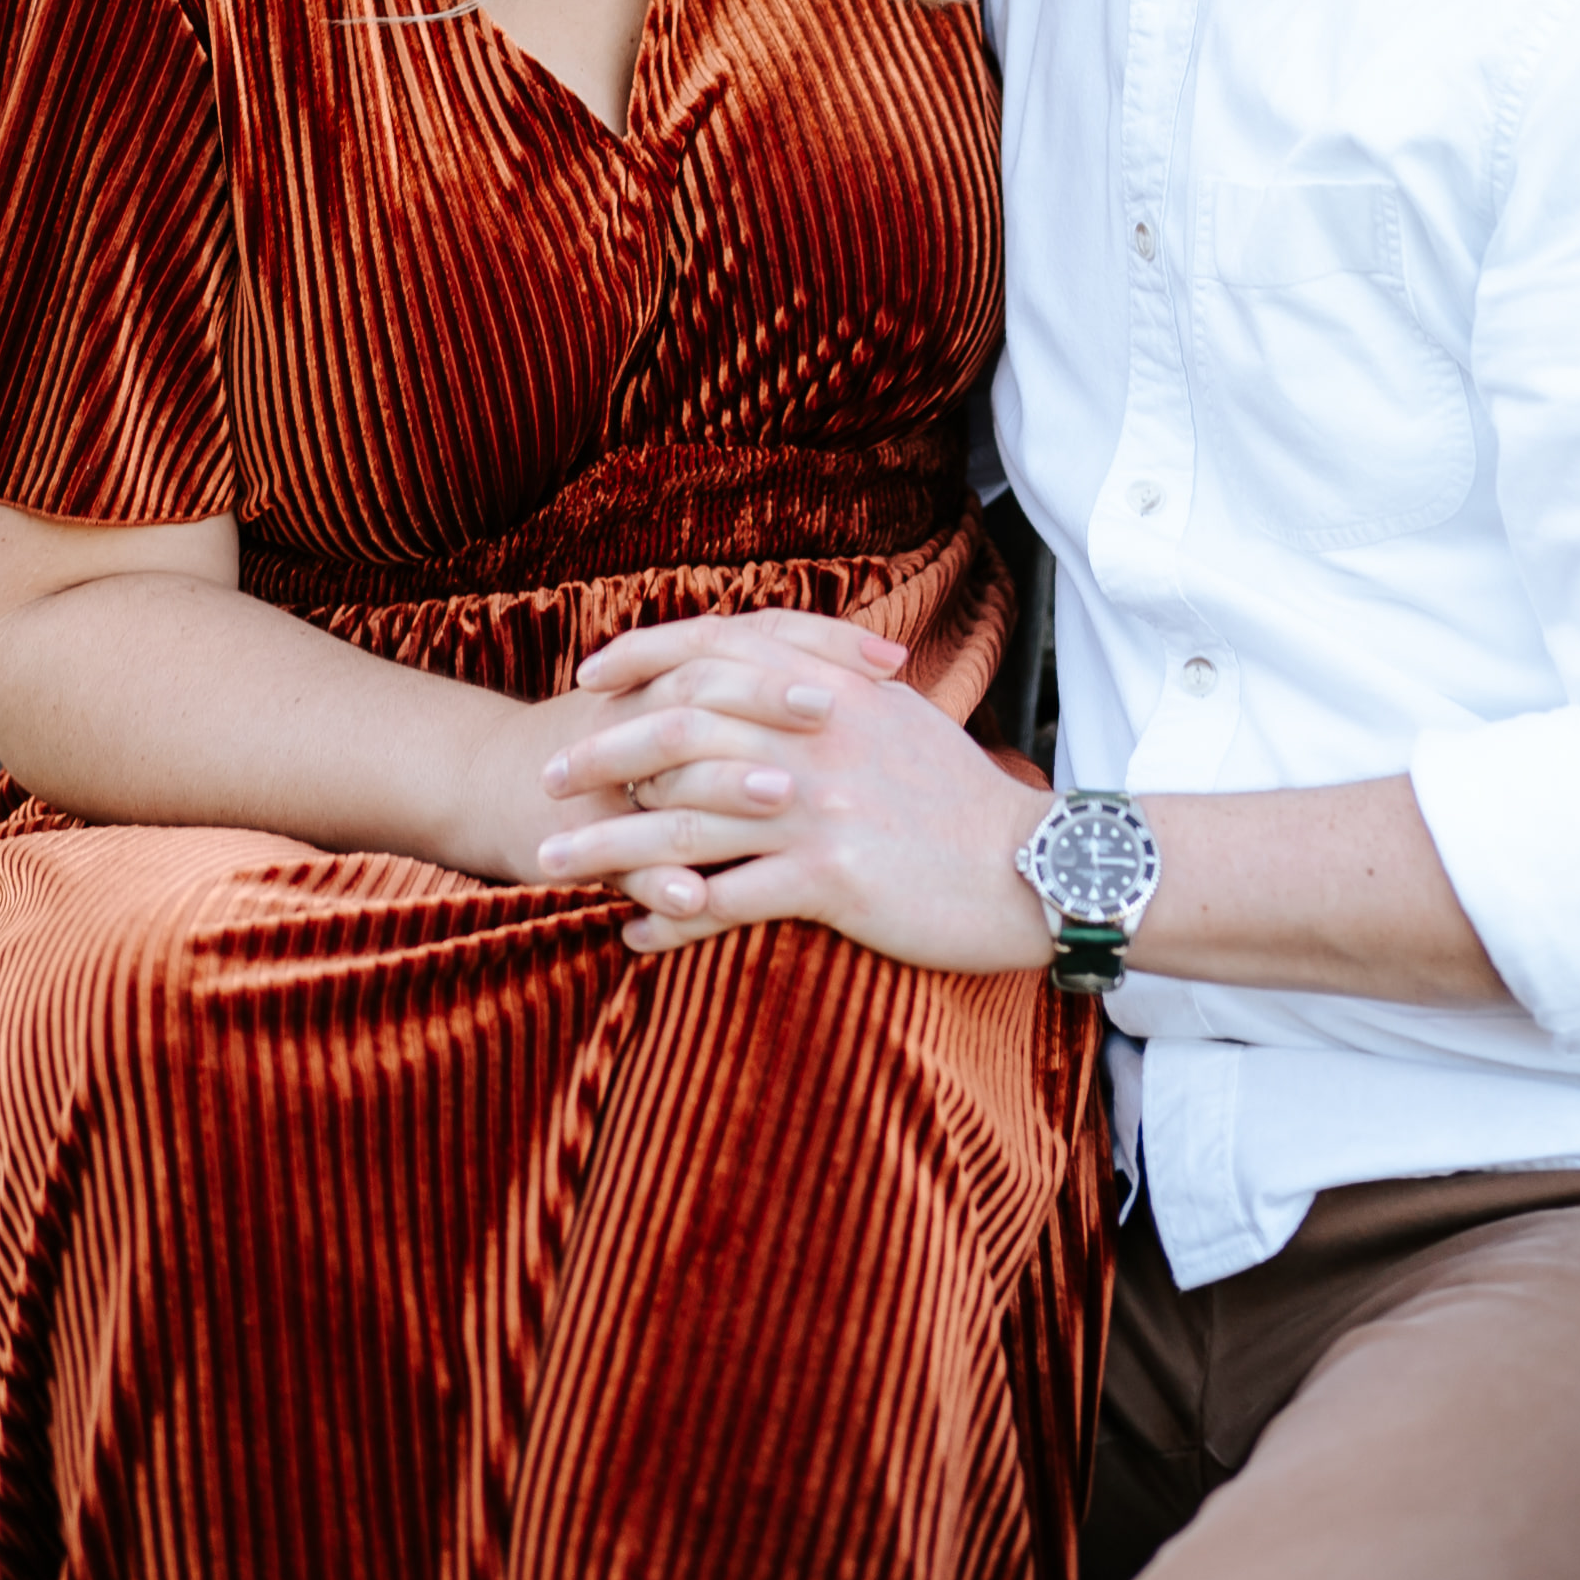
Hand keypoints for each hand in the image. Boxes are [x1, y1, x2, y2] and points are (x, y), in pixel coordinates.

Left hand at [537, 606, 1043, 974]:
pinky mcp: (830, 876)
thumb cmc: (958, 799)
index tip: (588, 679)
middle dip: (600, 756)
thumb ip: (829, 684)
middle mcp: (815, 735)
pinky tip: (632, 932)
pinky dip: (668, 916)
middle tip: (546, 782)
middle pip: (677, 731)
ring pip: (681, 820)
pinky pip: (724, 898)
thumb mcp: (896, 717)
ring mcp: (818, 805)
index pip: (715, 646)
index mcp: (829, 687)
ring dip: (606, 848)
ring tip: (550, 870)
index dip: (642, 657)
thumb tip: (765, 670)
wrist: (1033, 867)